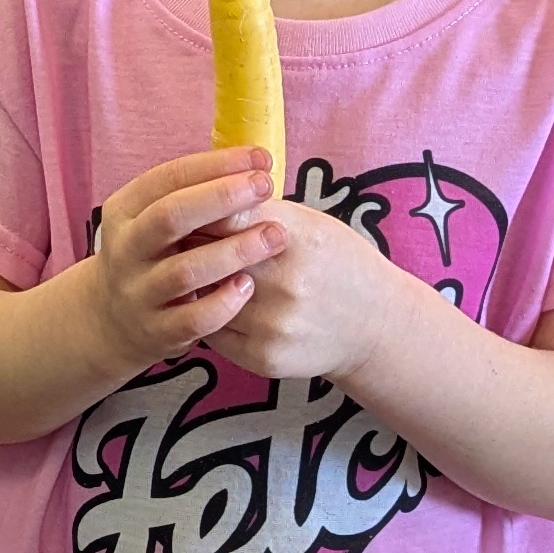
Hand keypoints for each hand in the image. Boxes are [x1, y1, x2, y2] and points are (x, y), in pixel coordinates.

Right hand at [86, 148, 289, 375]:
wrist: (113, 322)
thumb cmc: (155, 256)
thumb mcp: (155, 219)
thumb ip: (194, 197)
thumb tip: (255, 165)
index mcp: (124, 211)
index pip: (169, 178)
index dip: (217, 165)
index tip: (260, 158)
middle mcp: (125, 250)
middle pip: (170, 217)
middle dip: (222, 197)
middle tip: (266, 187)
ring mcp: (138, 293)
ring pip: (184, 270)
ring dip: (234, 251)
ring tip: (274, 237)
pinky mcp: (155, 331)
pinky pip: (193, 319)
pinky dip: (223, 302)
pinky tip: (248, 287)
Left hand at [203, 191, 418, 385]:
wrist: (374, 327)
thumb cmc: (337, 264)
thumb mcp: (311, 224)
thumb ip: (259, 212)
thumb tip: (202, 196)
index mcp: (296, 237)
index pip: (225, 214)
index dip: (202, 210)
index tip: (190, 207)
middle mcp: (284, 282)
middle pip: (208, 255)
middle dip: (190, 244)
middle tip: (178, 239)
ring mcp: (272, 323)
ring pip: (203, 296)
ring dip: (193, 283)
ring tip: (194, 272)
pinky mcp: (262, 356)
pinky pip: (210, 331)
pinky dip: (205, 315)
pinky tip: (211, 304)